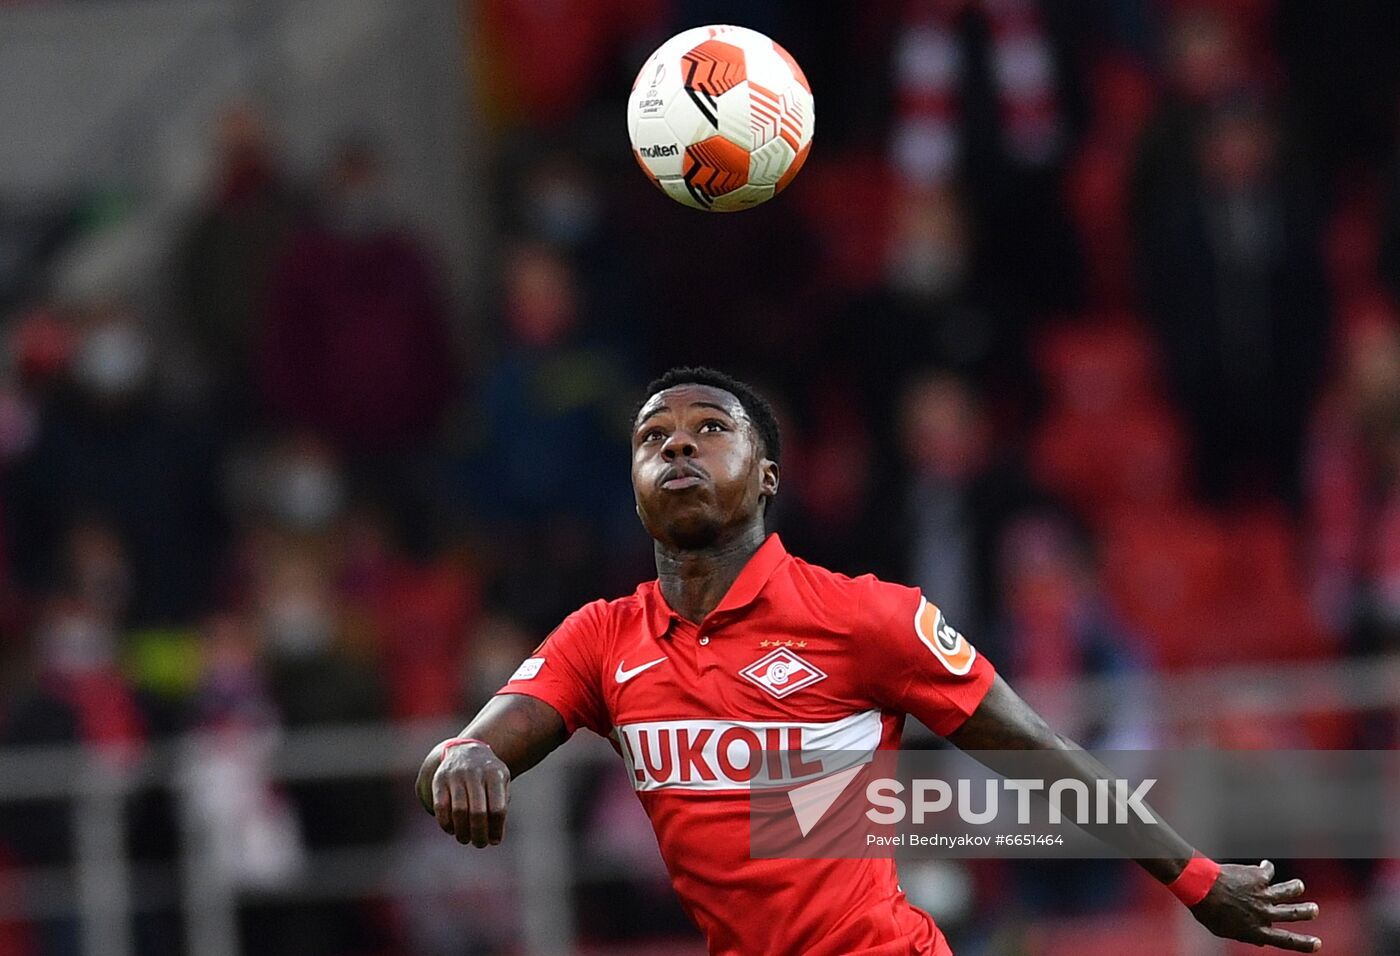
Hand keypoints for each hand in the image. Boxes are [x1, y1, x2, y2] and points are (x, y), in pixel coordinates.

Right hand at [416, 739, 510, 846]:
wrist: (466, 750)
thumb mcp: (501, 783)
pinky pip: (440, 807)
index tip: (495, 841)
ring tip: (465, 839)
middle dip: (479, 833)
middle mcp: (475, 773)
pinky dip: (445, 823)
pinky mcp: (439, 780)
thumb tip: (494, 838)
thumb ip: (500, 806)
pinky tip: (451, 830)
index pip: (497, 808)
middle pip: (478, 812)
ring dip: (462, 831)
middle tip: (480, 844)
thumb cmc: (488, 775)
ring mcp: (455, 776)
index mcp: (495, 774)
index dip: (496, 829)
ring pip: (459, 811)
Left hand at [1190, 860, 1320, 951]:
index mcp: (1256, 930)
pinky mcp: (1257, 876)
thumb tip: (1260, 940)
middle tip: (1314, 909)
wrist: (1199, 886)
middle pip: (1293, 913)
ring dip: (1295, 888)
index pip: (1285, 940)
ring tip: (1299, 886)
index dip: (1304, 943)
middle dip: (1307, 912)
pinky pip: (1268, 871)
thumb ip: (1245, 934)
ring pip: (1288, 890)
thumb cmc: (1207, 910)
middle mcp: (1263, 913)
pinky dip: (1267, 868)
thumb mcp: (1225, 930)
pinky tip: (1265, 866)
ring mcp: (1262, 894)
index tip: (1318, 943)